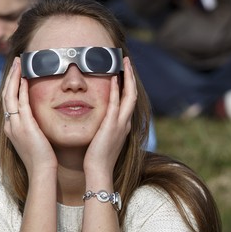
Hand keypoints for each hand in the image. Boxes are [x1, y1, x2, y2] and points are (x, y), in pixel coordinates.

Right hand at [2, 58, 56, 174]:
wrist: (43, 171)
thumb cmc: (44, 159)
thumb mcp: (37, 140)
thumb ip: (36, 128)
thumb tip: (41, 120)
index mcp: (13, 128)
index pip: (10, 101)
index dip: (13, 85)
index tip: (19, 72)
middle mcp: (10, 124)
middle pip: (7, 95)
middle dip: (11, 77)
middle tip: (17, 61)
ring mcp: (16, 125)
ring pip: (11, 96)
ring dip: (14, 78)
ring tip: (19, 63)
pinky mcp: (25, 127)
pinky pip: (21, 104)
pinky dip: (21, 90)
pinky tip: (25, 79)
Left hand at [83, 57, 136, 177]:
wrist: (99, 171)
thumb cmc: (97, 158)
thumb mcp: (102, 139)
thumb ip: (102, 128)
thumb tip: (97, 121)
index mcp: (123, 125)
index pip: (128, 100)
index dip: (128, 85)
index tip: (123, 72)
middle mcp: (125, 122)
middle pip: (133, 94)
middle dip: (131, 76)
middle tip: (127, 60)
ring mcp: (120, 123)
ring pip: (129, 95)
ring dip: (128, 78)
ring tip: (124, 62)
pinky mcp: (112, 125)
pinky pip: (116, 103)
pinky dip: (117, 89)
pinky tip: (113, 77)